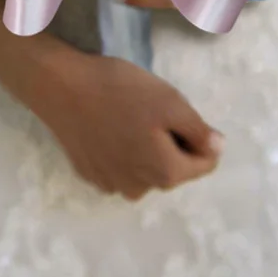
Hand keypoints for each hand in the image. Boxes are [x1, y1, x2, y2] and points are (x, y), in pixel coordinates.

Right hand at [26, 51, 223, 199]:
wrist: (60, 87)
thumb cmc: (119, 90)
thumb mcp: (170, 101)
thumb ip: (199, 130)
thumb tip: (217, 148)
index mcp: (165, 173)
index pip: (205, 163)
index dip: (198, 133)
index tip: (175, 110)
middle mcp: (140, 189)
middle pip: (173, 166)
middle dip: (170, 140)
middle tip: (149, 108)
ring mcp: (110, 184)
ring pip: (145, 168)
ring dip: (145, 147)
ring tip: (126, 115)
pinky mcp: (89, 173)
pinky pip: (119, 165)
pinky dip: (120, 149)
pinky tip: (106, 124)